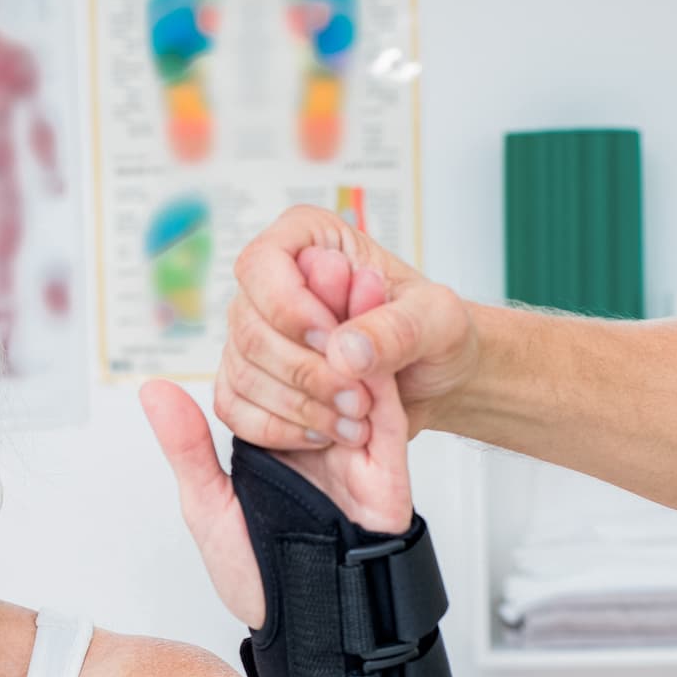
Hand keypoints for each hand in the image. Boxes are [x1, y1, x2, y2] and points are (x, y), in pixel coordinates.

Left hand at [144, 254, 412, 626]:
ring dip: (347, 330)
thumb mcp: (210, 508)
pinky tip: (359, 350)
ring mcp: (355, 446)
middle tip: (314, 269)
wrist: (310, 630)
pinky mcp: (386, 467)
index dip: (275, 321)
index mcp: (275, 436)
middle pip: (322, 356)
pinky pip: (388, 409)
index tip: (270, 282)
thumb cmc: (265, 579)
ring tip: (340, 280)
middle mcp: (318, 432)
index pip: (275, 364)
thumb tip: (154, 392)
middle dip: (314, 314)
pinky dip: (376, 376)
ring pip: (358, 370)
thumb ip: (188, 448)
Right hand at [222, 205, 480, 447]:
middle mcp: (271, 286)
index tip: (333, 342)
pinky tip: (324, 433)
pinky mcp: (250, 383)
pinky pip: (236, 410)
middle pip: (250, 329)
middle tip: (360, 399)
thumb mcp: (439, 321)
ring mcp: (254, 337)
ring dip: (300, 407)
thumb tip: (343, 350)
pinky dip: (280, 430)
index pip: (262, 264)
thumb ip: (398, 328)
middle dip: (306, 373)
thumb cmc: (434, 335)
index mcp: (309, 242)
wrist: (433, 380)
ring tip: (355, 421)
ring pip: (242, 374)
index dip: (289, 308)